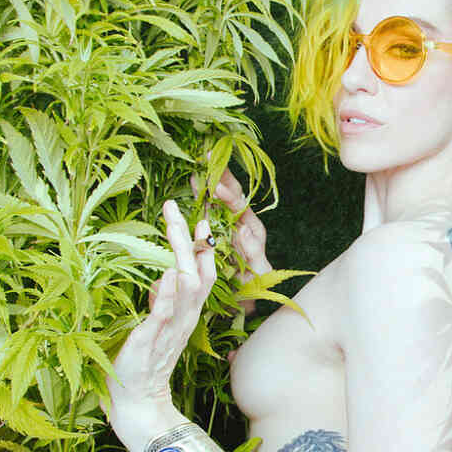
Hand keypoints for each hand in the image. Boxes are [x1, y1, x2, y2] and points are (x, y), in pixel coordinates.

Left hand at [104, 200, 215, 451]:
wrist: (138, 402)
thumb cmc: (144, 362)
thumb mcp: (158, 325)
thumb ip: (165, 301)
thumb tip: (166, 275)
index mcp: (187, 313)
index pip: (202, 273)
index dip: (202, 246)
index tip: (199, 218)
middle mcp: (185, 317)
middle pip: (198, 271)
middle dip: (189, 238)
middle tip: (177, 208)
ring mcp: (170, 328)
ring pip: (187, 286)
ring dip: (181, 254)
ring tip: (175, 225)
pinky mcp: (151, 340)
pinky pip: (164, 314)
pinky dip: (167, 293)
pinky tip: (166, 274)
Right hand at [203, 168, 272, 307]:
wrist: (247, 294)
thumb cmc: (255, 284)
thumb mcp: (259, 270)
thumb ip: (253, 250)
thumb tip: (242, 228)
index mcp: (252, 229)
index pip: (240, 208)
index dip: (229, 197)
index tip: (217, 188)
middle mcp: (240, 222)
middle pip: (231, 195)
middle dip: (221, 177)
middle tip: (209, 157)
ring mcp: (226, 225)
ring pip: (217, 199)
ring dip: (208, 181)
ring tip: (199, 163)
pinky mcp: (213, 231)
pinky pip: (205, 209)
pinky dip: (200, 195)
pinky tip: (193, 180)